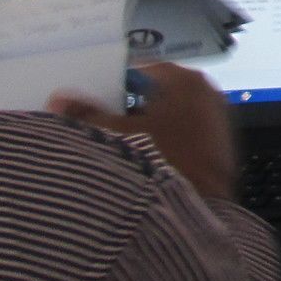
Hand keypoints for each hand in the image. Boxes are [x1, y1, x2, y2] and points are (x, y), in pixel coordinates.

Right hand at [48, 62, 237, 201]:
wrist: (195, 209)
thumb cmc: (156, 162)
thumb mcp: (114, 135)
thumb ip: (86, 114)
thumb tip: (61, 99)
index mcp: (184, 79)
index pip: (139, 72)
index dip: (112, 87)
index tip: (90, 102)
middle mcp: (205, 91)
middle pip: (156, 94)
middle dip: (127, 108)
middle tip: (99, 124)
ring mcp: (216, 117)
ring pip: (170, 114)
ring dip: (144, 127)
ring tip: (117, 144)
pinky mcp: (219, 144)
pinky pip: (183, 133)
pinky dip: (163, 141)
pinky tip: (143, 160)